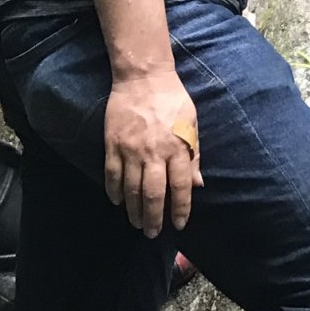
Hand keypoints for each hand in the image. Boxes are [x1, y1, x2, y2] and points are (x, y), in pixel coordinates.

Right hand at [103, 69, 203, 237]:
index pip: (180, 187)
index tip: (179, 224)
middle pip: (152, 194)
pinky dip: (114, 191)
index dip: (180, 209)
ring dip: (133, 210)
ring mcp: (130, 150)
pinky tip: (117, 202)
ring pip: (131, 189)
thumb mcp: (191, 123)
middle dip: (153, 218)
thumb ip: (193, 154)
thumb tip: (197, 184)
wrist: (143, 77)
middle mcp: (154, 153)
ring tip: (136, 223)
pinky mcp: (113, 144)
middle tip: (152, 233)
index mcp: (177, 147)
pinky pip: (111, 174)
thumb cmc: (172, 100)